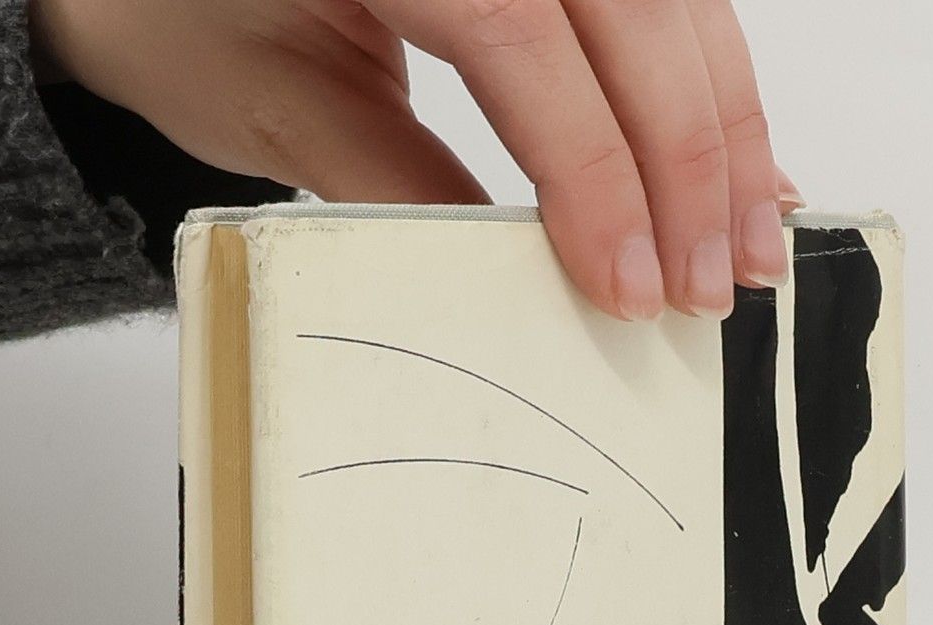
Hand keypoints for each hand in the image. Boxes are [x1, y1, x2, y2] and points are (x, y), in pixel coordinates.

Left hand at [28, 0, 800, 319]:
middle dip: (691, 157)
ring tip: (752, 242)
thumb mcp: (270, 109)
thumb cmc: (180, 4)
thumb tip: (529, 281)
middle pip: (634, 8)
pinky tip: (741, 161)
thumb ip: (397, 188)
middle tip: (714, 288)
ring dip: (726, 123)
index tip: (633, 285)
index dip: (595, 171)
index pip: (524, 39)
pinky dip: (707, 78)